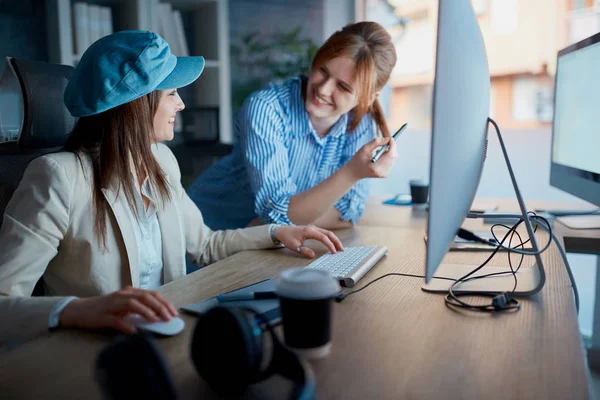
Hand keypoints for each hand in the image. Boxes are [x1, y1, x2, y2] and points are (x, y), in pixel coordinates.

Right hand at [59, 286, 177, 333]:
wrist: (79, 310)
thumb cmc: (105, 309)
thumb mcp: (124, 306)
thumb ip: (139, 308)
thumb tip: (158, 316)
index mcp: (130, 292)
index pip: (151, 294)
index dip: (164, 302)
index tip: (174, 312)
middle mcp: (123, 295)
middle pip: (145, 297)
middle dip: (159, 307)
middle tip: (169, 317)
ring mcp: (112, 304)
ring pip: (132, 304)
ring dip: (146, 312)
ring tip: (156, 321)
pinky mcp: (102, 316)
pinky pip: (116, 320)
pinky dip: (126, 325)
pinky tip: (134, 331)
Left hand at [275, 225, 344, 258]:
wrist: (282, 230)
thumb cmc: (287, 237)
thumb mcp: (294, 246)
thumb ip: (303, 250)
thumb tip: (313, 255)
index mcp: (309, 231)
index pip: (323, 237)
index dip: (330, 245)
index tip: (333, 252)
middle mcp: (313, 228)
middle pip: (329, 233)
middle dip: (336, 242)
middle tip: (341, 250)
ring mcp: (313, 228)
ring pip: (327, 233)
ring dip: (334, 240)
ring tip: (339, 248)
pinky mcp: (313, 230)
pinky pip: (324, 233)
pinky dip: (330, 238)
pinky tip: (332, 244)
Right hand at [346, 136, 397, 179]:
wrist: (354, 173)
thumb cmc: (358, 159)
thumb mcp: (365, 148)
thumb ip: (376, 142)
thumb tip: (388, 139)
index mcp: (375, 166)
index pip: (390, 154)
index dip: (392, 145)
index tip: (390, 138)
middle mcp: (382, 171)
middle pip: (394, 156)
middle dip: (391, 148)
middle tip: (383, 144)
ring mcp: (384, 174)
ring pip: (393, 159)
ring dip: (388, 152)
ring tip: (377, 152)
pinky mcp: (385, 174)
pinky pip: (391, 162)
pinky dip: (387, 157)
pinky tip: (378, 158)